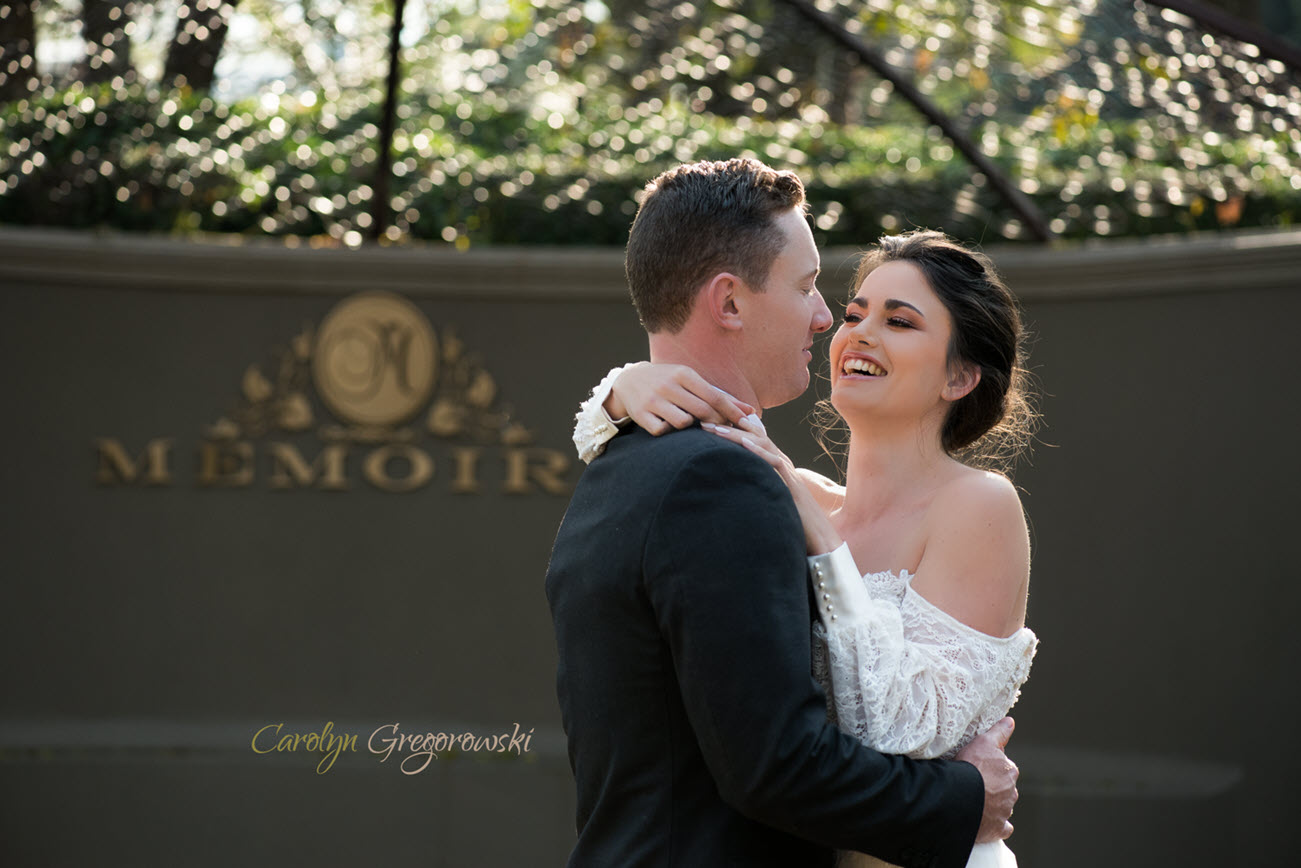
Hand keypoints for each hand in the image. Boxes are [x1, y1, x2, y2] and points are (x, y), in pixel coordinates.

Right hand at [605, 362, 754, 434]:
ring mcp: (653, 400)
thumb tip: (750, 411)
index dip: (732, 412)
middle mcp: (668, 385)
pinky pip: (663, 431)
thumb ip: (720, 396)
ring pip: (683, 423)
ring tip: (690, 424)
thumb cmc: (669, 381)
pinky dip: (669, 432)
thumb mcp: (691, 381)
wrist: (629, 380)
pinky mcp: (641, 415)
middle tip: (720, 428)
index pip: (715, 396)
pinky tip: (669, 426)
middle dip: (716, 423)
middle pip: (703, 411)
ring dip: (691, 428)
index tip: (744, 423)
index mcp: (684, 374)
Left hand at [703, 416, 842, 555]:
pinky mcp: (792, 484)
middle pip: (754, 436)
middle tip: (703, 421)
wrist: (820, 538)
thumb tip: (732, 489)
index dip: (731, 430)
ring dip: (738, 434)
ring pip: (762, 444)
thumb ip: (754, 489)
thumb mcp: (768, 500)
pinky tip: (744, 443)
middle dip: (728, 427)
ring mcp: (787, 472)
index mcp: (774, 465)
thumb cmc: (793, 522)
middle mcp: (781, 463)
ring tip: (716, 428)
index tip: (708, 424)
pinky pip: (775, 462)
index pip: (751, 440)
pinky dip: (759, 451)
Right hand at [955, 717, 1018, 843]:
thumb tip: (1011, 721)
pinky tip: (990, 821)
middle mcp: (1011, 791)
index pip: (1005, 768)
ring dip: (995, 804)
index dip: (993, 767)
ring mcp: (1005, 811)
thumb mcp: (984, 742)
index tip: (980, 767)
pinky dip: (999, 825)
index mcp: (1010, 771)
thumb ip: (999, 732)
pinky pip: (1003, 828)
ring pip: (1004, 806)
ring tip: (976, 800)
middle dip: (995, 786)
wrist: (962, 797)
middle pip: (1005, 787)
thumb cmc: (972, 766)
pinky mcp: (997, 828)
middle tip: (976, 783)